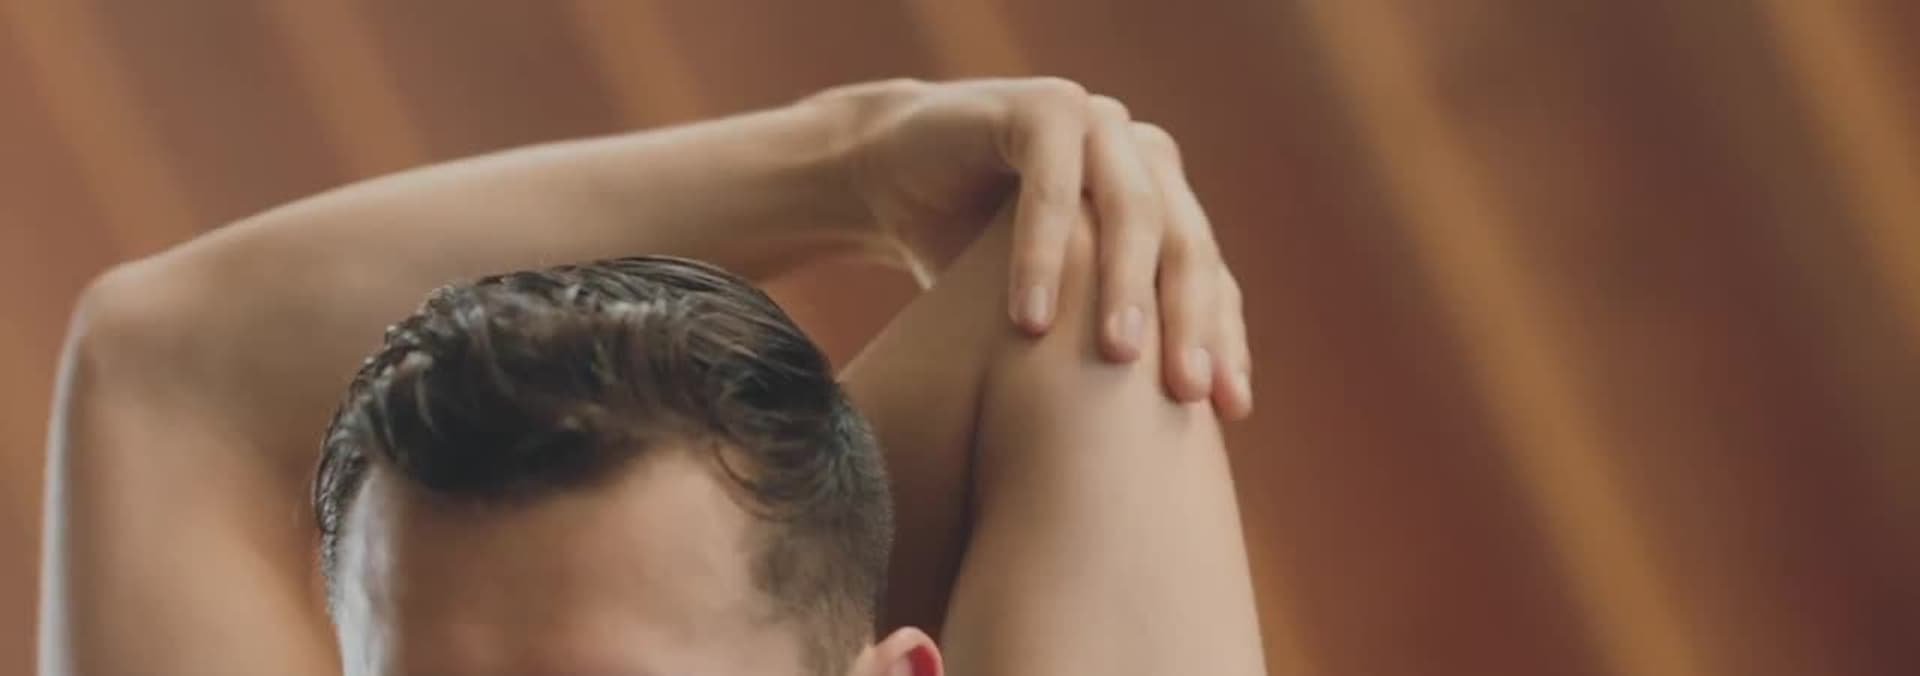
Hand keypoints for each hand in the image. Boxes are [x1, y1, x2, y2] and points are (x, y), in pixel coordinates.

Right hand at [816, 77, 1250, 418]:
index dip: (1223, 341)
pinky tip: (1031, 318)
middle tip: (1184, 392)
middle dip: (1190, 321)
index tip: (1227, 413)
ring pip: (1133, 209)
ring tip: (1117, 355)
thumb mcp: (1055, 310)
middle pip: (1188, 246)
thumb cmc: (969, 258)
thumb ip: (1105, 347)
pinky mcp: (1041, 106)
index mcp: (1163, 205)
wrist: (886, 180)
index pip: (1210, 278)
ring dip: (1126, 284)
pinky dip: (1043, 250)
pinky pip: (1053, 182)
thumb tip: (1165, 461)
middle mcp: (1143, 160)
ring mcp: (1099, 125)